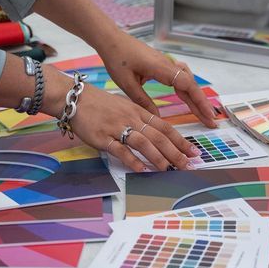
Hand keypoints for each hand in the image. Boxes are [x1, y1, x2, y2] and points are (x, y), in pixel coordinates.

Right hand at [67, 83, 201, 172]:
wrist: (75, 98)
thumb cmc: (100, 104)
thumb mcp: (125, 107)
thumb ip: (141, 120)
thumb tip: (157, 134)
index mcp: (139, 112)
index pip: (165, 128)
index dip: (181, 140)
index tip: (194, 151)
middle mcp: (132, 119)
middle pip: (159, 137)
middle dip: (175, 152)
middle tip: (187, 165)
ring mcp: (118, 128)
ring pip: (143, 143)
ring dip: (158, 157)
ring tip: (168, 169)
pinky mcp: (103, 137)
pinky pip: (121, 150)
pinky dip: (132, 160)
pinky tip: (142, 169)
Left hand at [97, 33, 216, 127]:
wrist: (111, 39)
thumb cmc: (117, 58)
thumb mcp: (127, 84)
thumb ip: (143, 101)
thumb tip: (157, 119)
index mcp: (161, 68)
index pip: (187, 86)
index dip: (199, 101)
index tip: (208, 115)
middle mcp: (168, 65)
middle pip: (191, 86)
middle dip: (203, 104)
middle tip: (212, 121)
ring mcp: (167, 64)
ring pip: (188, 82)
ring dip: (197, 98)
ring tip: (204, 113)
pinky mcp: (163, 65)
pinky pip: (181, 78)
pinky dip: (188, 90)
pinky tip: (191, 98)